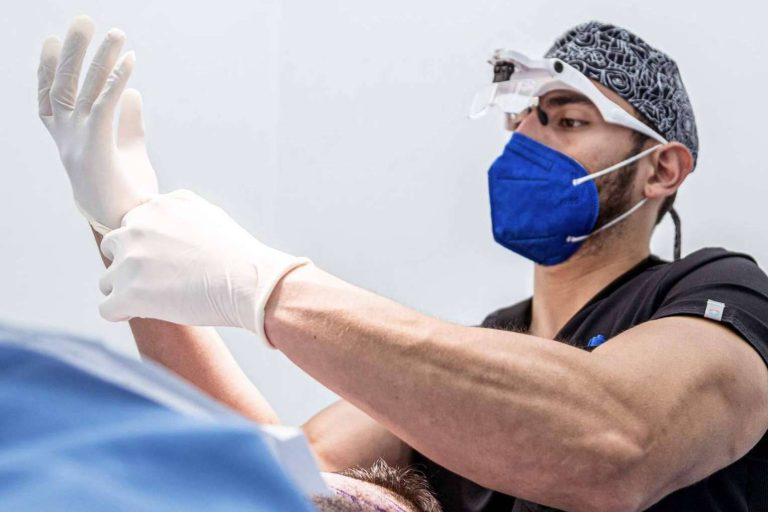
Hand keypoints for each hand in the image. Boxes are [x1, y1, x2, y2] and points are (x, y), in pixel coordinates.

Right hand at [38, 16, 157, 233]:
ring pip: (84, 90)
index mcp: (68, 142)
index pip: (49, 100)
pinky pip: (105, 106)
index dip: (46, 70)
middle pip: (63, 86)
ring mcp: (78, 144)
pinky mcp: (97, 149)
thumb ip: (128, 122)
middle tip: (83, 20)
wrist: (128, 225)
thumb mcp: (128, 151)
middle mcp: (66, 140)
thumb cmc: (126, 192)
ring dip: (100, 58)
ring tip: (115, 31)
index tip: (50, 43)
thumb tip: (133, 93)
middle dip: (73, 51)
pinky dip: (117, 81)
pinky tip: (130, 62)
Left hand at [98, 190, 310, 346]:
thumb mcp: (206, 212)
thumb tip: (160, 218)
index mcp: (154, 208)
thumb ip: (175, 210)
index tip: (168, 261)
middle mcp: (136, 229)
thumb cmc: (236, 254)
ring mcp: (130, 262)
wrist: (250, 283)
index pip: (130, 226)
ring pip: (107, 281)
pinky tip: (146, 315)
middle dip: (129, 265)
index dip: (146, 247)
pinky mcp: (129, 294)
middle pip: (112, 249)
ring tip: (158, 301)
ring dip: (126, 291)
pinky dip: (123, 314)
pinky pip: (107, 309)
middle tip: (160, 282)